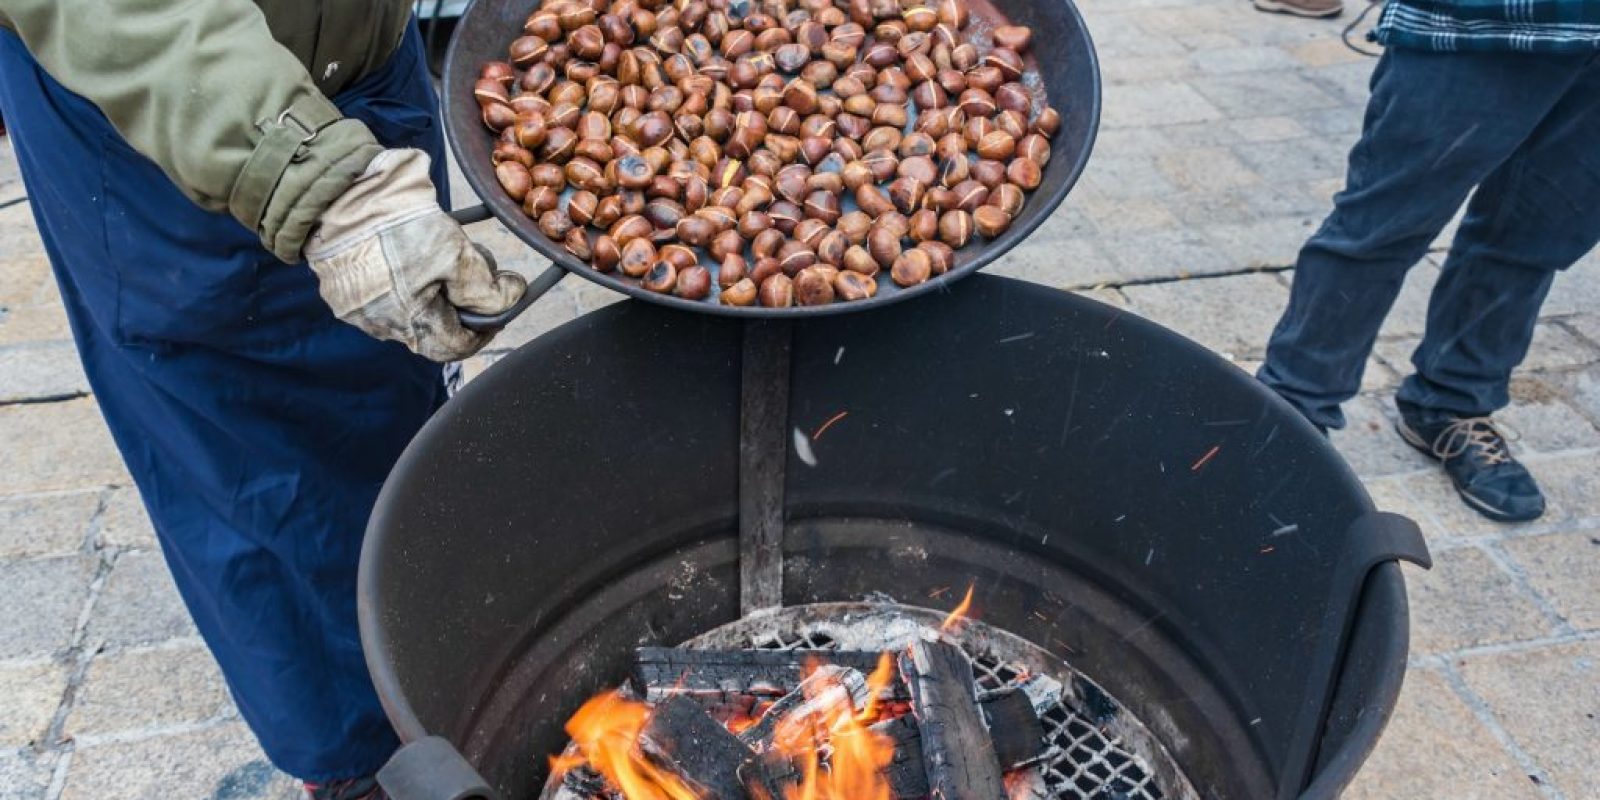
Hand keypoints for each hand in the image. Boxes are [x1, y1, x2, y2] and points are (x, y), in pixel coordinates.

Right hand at [304, 149, 525, 361]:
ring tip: (438, 245)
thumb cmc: (395, 222)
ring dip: (432, 284)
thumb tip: (511, 299)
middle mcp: (380, 325)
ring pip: (409, 307)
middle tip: (470, 262)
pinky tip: (412, 244)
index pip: (458, 346)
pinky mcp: (340, 287)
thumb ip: (486, 287)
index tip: (500, 303)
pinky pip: (382, 290)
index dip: (485, 326)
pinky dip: (404, 273)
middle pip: (434, 326)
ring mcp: (356, 308)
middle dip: (459, 299)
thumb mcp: (455, 253)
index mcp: (410, 323)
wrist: (335, 190)